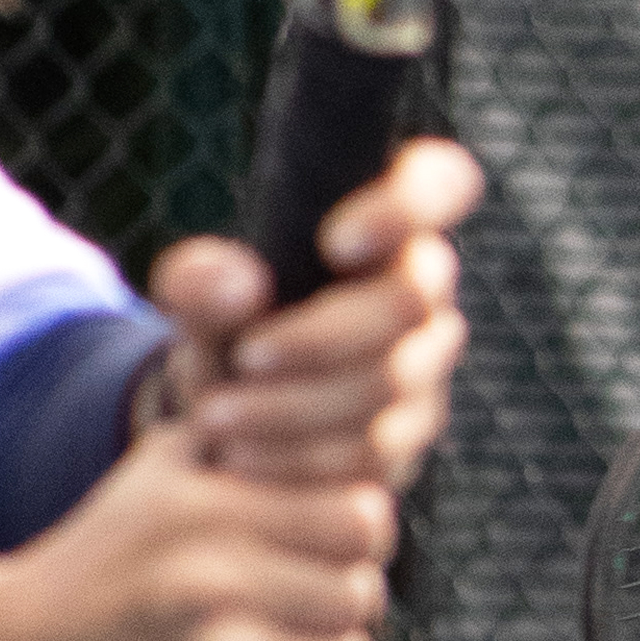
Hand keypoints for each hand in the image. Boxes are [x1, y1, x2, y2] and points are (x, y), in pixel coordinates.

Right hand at [0, 426, 389, 640]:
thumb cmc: (93, 570)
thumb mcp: (149, 481)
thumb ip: (238, 440)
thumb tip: (338, 427)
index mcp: (204, 513)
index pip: (363, 518)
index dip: (358, 534)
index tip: (328, 548)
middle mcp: (214, 583)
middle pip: (361, 592)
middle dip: (337, 599)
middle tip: (298, 606)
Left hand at [145, 134, 484, 494]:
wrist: (231, 419)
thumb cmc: (228, 334)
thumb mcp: (198, 305)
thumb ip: (201, 283)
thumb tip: (235, 281)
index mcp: (384, 229)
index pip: (441, 182)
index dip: (409, 205)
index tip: (335, 243)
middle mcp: (422, 293)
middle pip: (407, 301)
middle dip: (319, 335)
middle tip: (242, 357)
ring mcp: (424, 367)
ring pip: (388, 383)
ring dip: (294, 405)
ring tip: (215, 418)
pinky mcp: (409, 435)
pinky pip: (372, 448)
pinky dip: (299, 456)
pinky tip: (243, 458)